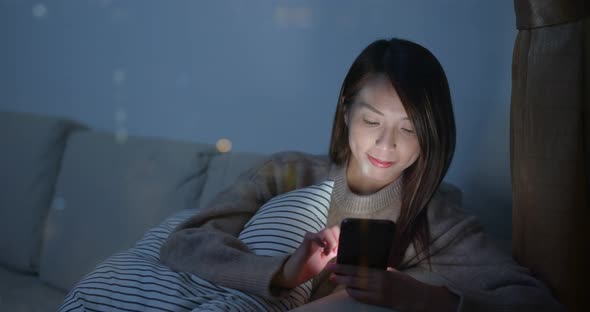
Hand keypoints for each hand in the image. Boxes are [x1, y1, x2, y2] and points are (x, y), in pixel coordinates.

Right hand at [273, 225, 339, 288]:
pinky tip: (322, 249)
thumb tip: (342, 249)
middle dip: (337, 239)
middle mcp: (318, 238)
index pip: (336, 232)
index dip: (341, 238)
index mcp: (324, 242)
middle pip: (333, 229)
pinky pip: (312, 236)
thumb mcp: (324, 260)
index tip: (340, 250)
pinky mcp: (304, 243)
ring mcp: (311, 239)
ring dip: (330, 242)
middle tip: (334, 251)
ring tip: (327, 253)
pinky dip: (320, 240)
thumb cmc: (307, 267)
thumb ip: (332, 253)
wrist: (293, 274)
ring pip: (325, 231)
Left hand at [326, 264, 458, 311]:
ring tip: (337, 280)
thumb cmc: (407, 283)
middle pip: (354, 278)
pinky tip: (349, 290)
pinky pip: (362, 298)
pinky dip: (354, 294)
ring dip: (345, 284)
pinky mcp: (379, 302)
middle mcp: (378, 283)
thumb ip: (381, 270)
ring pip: (356, 288)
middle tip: (330, 272)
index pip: (358, 268)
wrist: (418, 298)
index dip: (344, 266)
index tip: (334, 263)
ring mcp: (378, 294)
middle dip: (340, 275)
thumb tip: (368, 266)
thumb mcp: (393, 272)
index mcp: (381, 272)